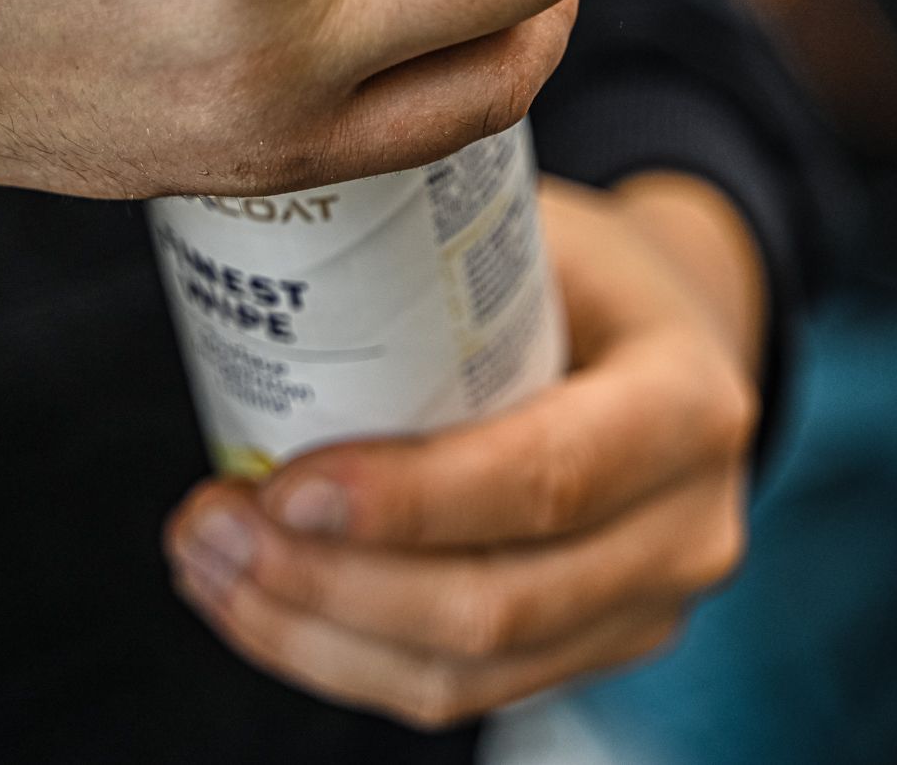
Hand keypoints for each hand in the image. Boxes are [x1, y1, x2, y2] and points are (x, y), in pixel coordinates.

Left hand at [163, 173, 766, 728]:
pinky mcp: (593, 648)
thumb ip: (435, 233)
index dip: (408, 501)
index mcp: (688, 403)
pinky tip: (254, 602)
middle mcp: (689, 524)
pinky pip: (455, 689)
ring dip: (311, 632)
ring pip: (463, 672)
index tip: (280, 486)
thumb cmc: (585, 268)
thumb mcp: (541, 222)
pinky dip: (340, 658)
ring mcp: (650, 605)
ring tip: (206, 561)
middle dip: (327, 583)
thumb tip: (274, 207)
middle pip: (496, 603)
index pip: (546, 477)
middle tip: (212, 525)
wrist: (673, 334)